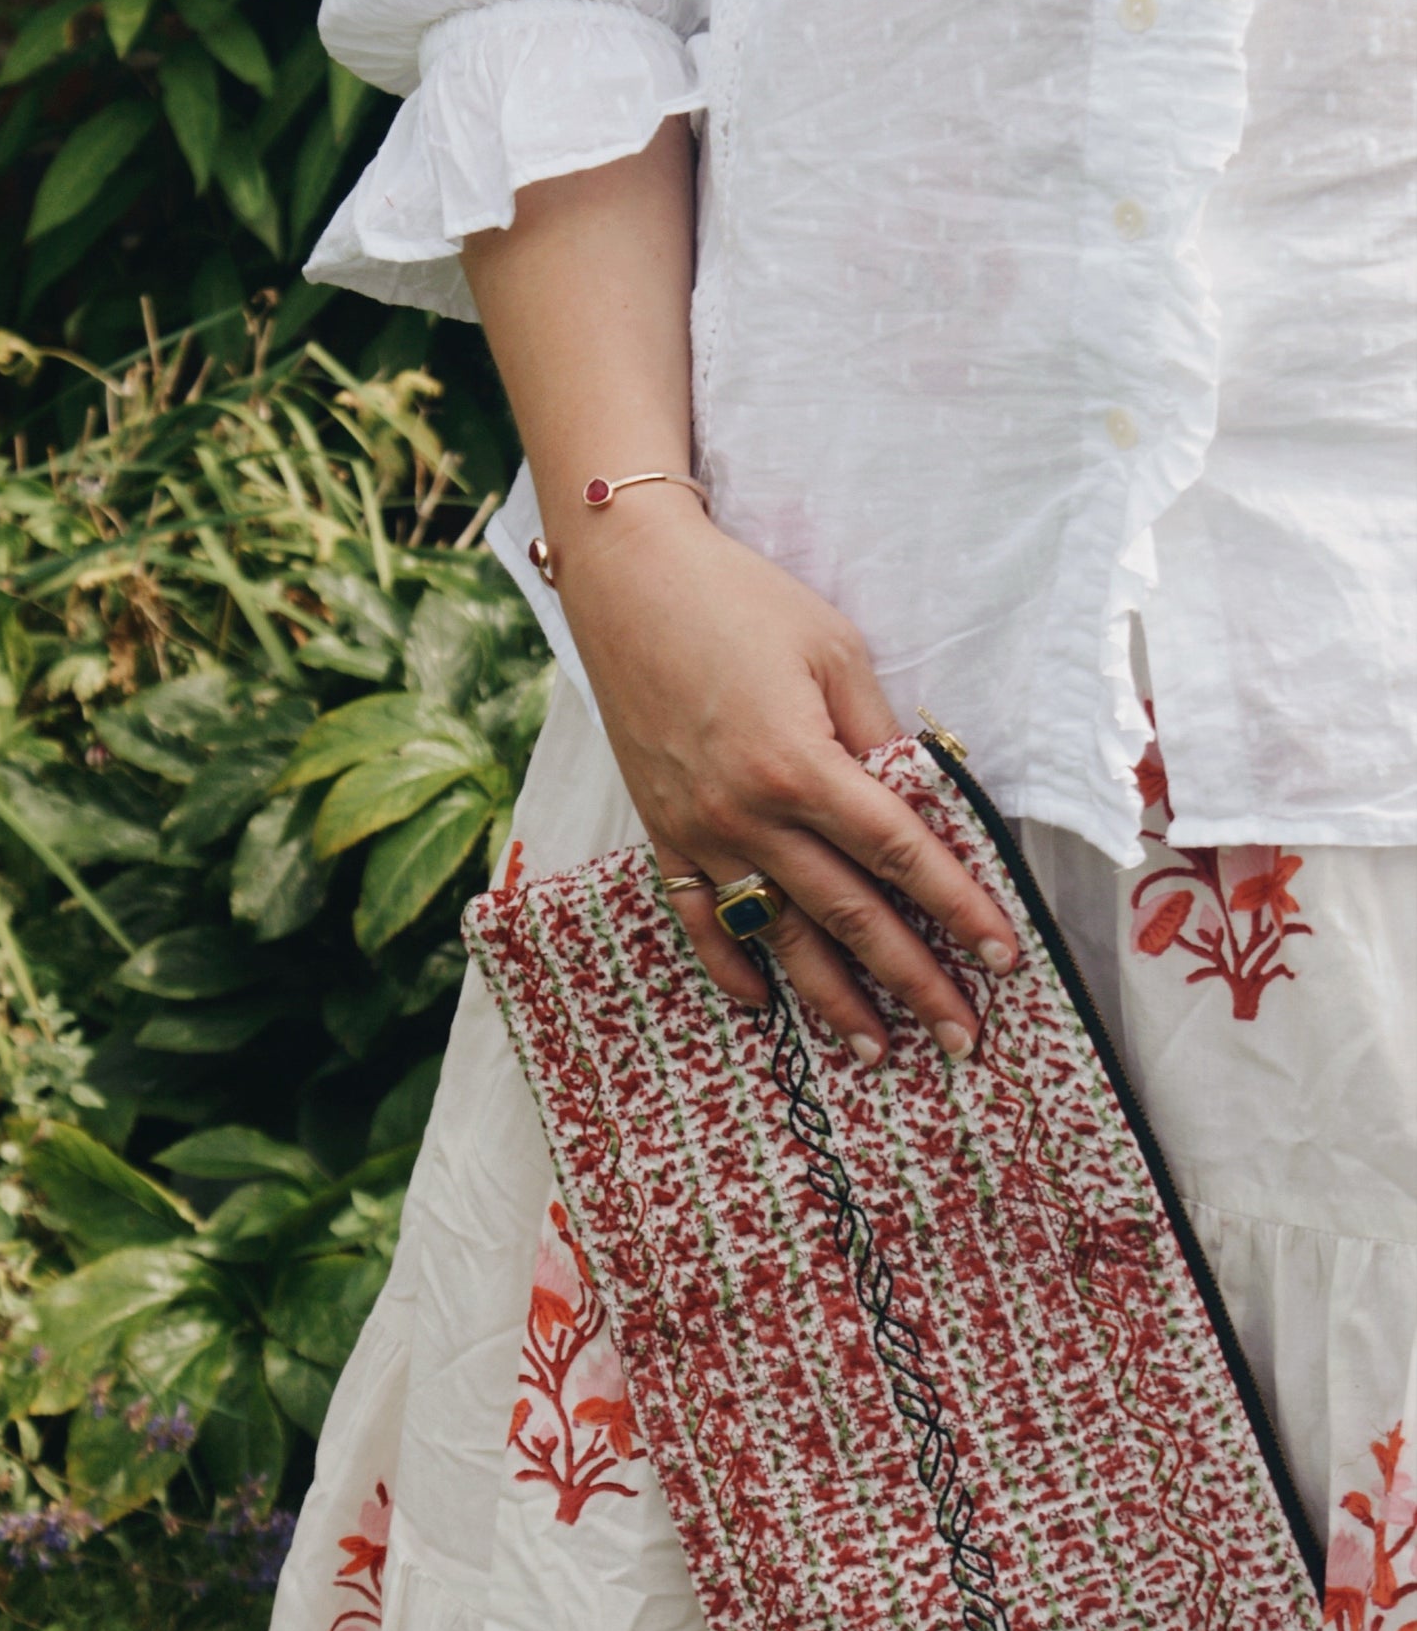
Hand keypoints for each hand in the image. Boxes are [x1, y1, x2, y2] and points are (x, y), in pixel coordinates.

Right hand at [557, 495, 1017, 1063]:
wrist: (627, 580)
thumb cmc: (740, 600)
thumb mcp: (832, 650)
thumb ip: (878, 732)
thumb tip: (922, 797)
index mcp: (802, 765)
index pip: (899, 854)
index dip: (957, 907)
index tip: (1002, 955)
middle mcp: (749, 814)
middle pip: (849, 915)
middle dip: (913, 980)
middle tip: (961, 1037)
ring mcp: (699, 831)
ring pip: (778, 935)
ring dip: (831, 999)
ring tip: (877, 1050)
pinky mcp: (660, 831)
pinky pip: (697, 917)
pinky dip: (729, 964)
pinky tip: (763, 1002)